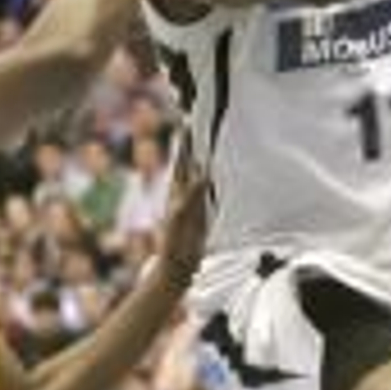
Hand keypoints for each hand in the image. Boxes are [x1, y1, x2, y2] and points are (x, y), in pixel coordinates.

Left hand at [157, 131, 207, 288]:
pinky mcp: (203, 214)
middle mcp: (184, 194)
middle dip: (192, 146)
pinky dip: (212, 180)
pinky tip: (215, 175)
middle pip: (189, 164)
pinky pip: (209, 192)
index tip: (187, 123)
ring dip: (202, 160)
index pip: (182, 160)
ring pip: (199, 175)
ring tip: (206, 143)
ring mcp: (194, 203)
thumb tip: (203, 172)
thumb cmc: (174, 242)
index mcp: (176, 191)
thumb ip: (192, 194)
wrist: (177, 266)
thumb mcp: (181, 215)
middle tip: (196, 125)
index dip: (184, 143)